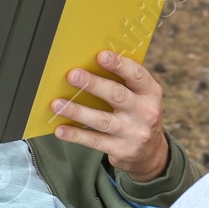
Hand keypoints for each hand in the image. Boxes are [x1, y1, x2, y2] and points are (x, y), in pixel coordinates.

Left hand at [51, 50, 169, 181]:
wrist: (150, 152)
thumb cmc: (138, 114)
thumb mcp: (141, 97)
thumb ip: (123, 82)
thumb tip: (89, 65)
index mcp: (151, 93)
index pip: (137, 75)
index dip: (119, 64)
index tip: (100, 55)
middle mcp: (145, 112)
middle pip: (117, 95)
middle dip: (93, 84)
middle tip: (72, 75)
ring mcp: (133, 133)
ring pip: (102, 120)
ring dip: (77, 111)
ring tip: (57, 104)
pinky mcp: (121, 150)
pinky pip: (94, 141)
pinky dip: (75, 135)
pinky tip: (60, 129)